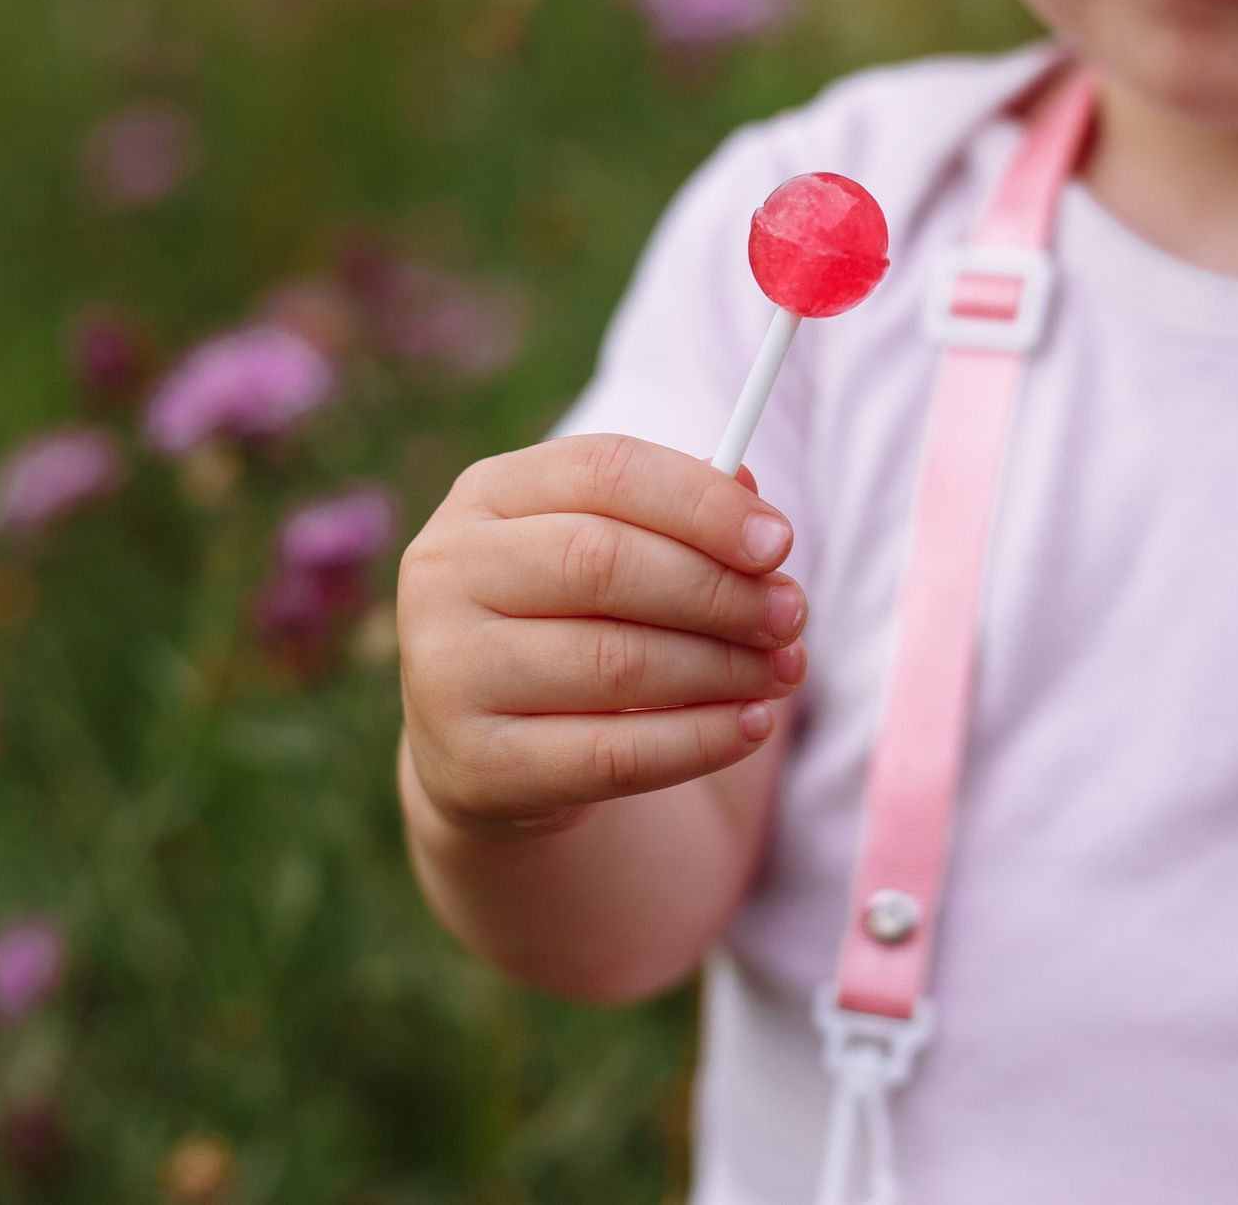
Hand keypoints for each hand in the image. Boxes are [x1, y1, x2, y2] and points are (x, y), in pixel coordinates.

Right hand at [398, 433, 807, 836]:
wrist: (486, 749)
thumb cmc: (566, 621)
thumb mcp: (603, 551)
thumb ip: (672, 515)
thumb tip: (750, 487)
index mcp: (485, 495)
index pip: (604, 471)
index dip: (701, 502)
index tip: (780, 541)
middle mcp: (447, 574)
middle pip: (603, 563)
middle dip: (717, 590)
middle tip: (791, 614)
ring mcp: (448, 672)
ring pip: (615, 662)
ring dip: (722, 668)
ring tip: (783, 671)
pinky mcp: (476, 766)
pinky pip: (613, 754)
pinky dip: (699, 739)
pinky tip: (750, 725)